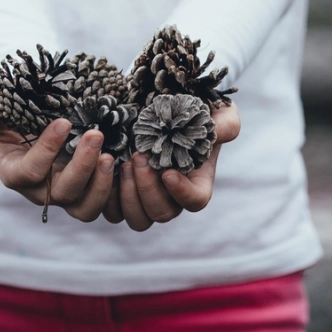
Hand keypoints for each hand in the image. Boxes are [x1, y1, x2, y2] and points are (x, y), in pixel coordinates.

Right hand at [0, 101, 117, 221]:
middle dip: (81, 166)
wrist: (31, 123)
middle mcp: (41, 191)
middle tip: (95, 134)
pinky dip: (115, 190)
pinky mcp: (87, 194)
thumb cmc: (8, 117)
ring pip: (85, 208)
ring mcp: (66, 196)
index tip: (63, 122)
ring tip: (110, 155)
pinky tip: (125, 164)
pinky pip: (104, 205)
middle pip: (62, 193)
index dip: (46, 149)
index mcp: (14, 173)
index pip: (30, 171)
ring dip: (100, 184)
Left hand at [114, 102, 240, 230]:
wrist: (160, 112)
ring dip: (129, 194)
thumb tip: (220, 132)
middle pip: (162, 214)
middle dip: (148, 189)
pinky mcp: (120, 196)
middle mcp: (171, 197)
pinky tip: (106, 167)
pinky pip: (112, 211)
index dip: (182, 193)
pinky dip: (107, 194)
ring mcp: (145, 200)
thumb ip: (225, 123)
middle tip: (139, 157)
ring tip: (124, 162)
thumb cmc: (192, 114)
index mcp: (196, 182)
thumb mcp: (216, 113)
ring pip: (138, 219)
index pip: (195, 201)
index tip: (168, 172)